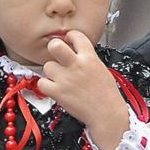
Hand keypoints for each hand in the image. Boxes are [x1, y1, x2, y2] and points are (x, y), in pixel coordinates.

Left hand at [37, 31, 130, 149]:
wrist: (107, 114)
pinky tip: (54, 88)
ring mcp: (65, 78)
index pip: (76, 35)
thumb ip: (87, 59)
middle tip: (56, 55)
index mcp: (90, 58)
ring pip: (47, 66)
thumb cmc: (106, 95)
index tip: (68, 40)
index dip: (70, 36)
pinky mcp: (58, 92)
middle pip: (55, 45)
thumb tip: (76, 53)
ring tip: (60, 79)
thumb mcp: (101, 69)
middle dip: (54, 48)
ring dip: (51, 72)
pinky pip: (42, 82)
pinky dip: (46, 85)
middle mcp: (76, 65)